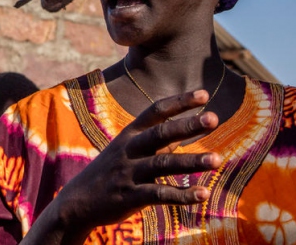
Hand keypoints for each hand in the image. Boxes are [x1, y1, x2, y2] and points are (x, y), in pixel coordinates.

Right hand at [25, 90, 221, 244]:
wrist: (77, 201)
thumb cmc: (111, 171)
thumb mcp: (127, 148)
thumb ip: (156, 138)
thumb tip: (188, 126)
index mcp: (130, 134)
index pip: (156, 111)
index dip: (180, 102)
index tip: (204, 94)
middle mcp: (129, 150)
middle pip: (160, 133)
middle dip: (187, 125)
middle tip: (214, 118)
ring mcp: (129, 173)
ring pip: (163, 164)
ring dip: (191, 161)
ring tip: (217, 160)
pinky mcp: (130, 197)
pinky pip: (159, 195)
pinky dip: (182, 195)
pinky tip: (203, 195)